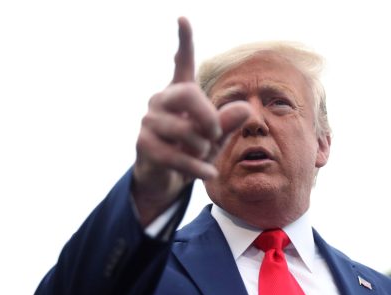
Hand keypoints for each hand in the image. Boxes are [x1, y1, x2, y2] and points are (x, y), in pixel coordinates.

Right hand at [132, 17, 249, 224]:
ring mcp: (149, 121)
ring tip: (204, 155)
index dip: (184, 41)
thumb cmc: (193, 150)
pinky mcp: (144, 144)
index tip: (183, 18)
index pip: (182, 62)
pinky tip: (209, 173)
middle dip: (209, 116)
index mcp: (180, 92)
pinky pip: (177, 155)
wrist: (166, 179)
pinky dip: (197, 167)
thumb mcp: (217, 137)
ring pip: (185, 131)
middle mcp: (160, 100)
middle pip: (188, 94)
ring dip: (203, 148)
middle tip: (216, 134)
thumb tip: (246, 108)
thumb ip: (230, 122)